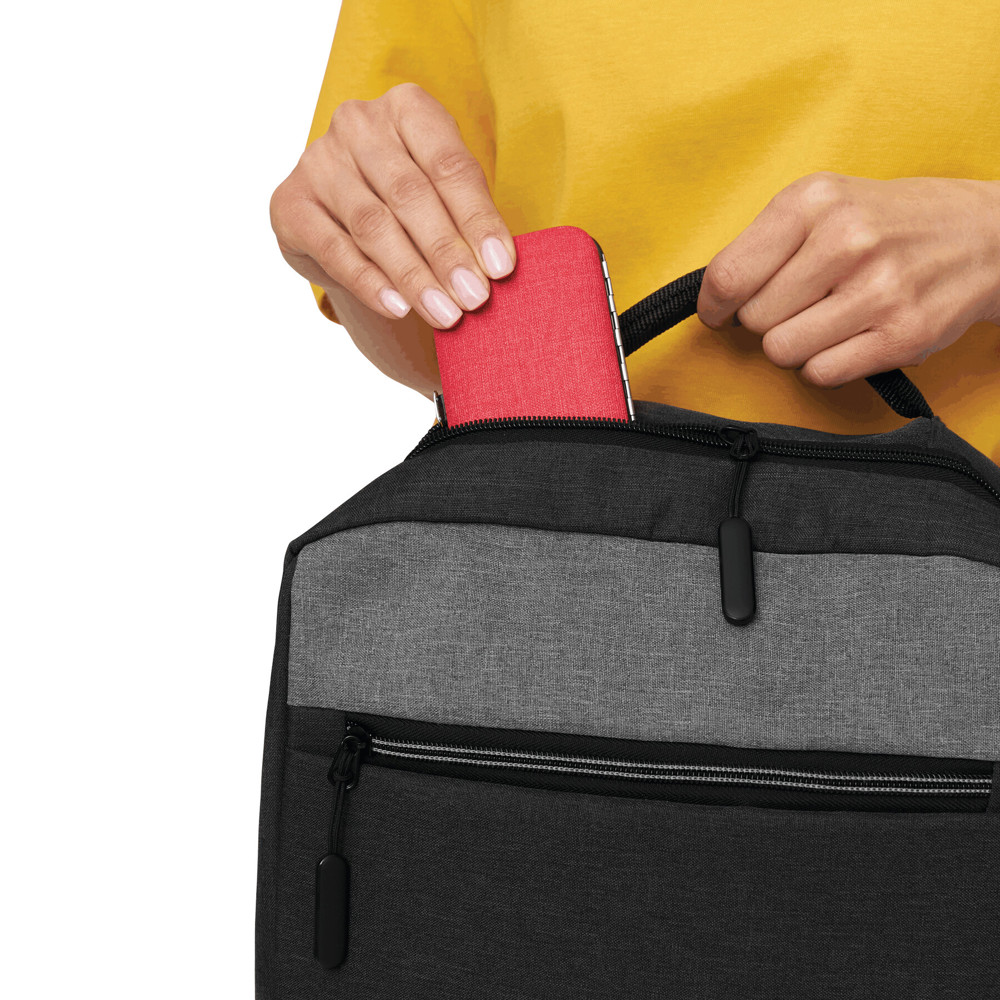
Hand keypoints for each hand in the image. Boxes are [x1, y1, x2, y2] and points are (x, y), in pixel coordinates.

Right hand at [270, 82, 515, 329]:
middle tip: (474, 298)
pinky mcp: (289, 203)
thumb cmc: (411, 203)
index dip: (477, 219)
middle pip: (410, 195)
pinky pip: (335, 250)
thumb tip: (496, 269)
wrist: (345, 217)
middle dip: (447, 253)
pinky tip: (398, 308)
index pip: (449, 165)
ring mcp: (317, 161)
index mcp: (407, 107)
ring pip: (373, 225)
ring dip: (413, 275)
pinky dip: (370, 283)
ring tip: (445, 314)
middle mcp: (357, 124)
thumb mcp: (446, 196)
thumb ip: (466, 221)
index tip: (501, 268)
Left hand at [696, 172, 999, 387]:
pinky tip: (848, 336)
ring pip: (782, 351)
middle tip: (800, 303)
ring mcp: (879, 290)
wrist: (986, 234)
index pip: (729, 276)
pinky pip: (820, 373)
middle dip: (767, 319)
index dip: (715, 305)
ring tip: (824, 318)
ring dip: (794, 344)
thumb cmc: (889, 221)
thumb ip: (765, 242)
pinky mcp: (903, 335)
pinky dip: (825, 363)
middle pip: (754, 320)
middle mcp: (847, 241)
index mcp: (814, 201)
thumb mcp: (824, 202)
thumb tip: (714, 297)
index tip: (720, 311)